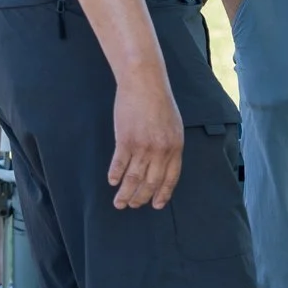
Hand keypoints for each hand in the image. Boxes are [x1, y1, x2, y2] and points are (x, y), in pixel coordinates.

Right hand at [107, 73, 184, 209]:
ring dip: (125, 194)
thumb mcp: (173, 125)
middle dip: (141, 198)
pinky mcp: (125, 140)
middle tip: (133, 205)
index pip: (170, 179)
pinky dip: (115, 175)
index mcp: (175, 147)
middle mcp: (160, 151)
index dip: (162, 194)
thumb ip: (170, 146)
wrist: (144, 82)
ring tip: (119, 203)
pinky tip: (112, 181)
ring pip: (133, 179)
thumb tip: (162, 166)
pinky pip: (119, 165)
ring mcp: (143, 146)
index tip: (156, 205)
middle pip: (151, 183)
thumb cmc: (159, 101)